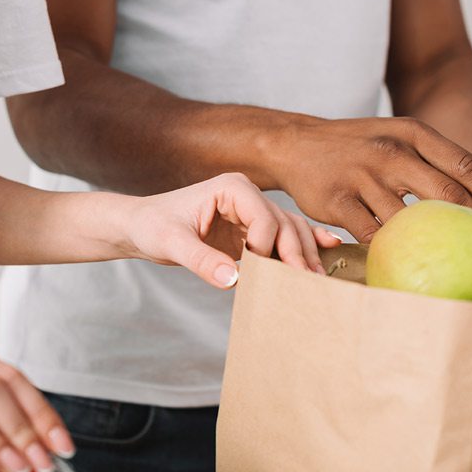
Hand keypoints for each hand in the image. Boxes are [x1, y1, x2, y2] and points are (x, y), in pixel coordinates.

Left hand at [123, 172, 342, 287]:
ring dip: (305, 254)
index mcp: (232, 188)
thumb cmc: (152, 227)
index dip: (265, 246)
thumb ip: (200, 260)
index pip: (264, 217)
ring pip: (290, 231)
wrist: (141, 227)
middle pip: (284, 224)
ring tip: (317, 279)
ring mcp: (252, 212)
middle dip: (297, 254)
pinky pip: (283, 237)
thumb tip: (232, 281)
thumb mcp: (170, 243)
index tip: (254, 271)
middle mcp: (247, 195)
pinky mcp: (252, 230)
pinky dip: (305, 244)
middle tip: (308, 284)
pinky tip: (329, 248)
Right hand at [269, 117, 471, 242]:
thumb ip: (433, 161)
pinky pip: (372, 234)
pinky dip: (390, 250)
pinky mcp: (338, 200)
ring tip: (450, 263)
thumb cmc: (358, 148)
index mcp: (413, 133)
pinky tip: (404, 262)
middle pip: (446, 193)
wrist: (297, 144)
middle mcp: (391, 151)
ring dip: (432, 244)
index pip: (465, 166)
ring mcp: (363, 175)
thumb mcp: (397, 137)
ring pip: (409, 218)